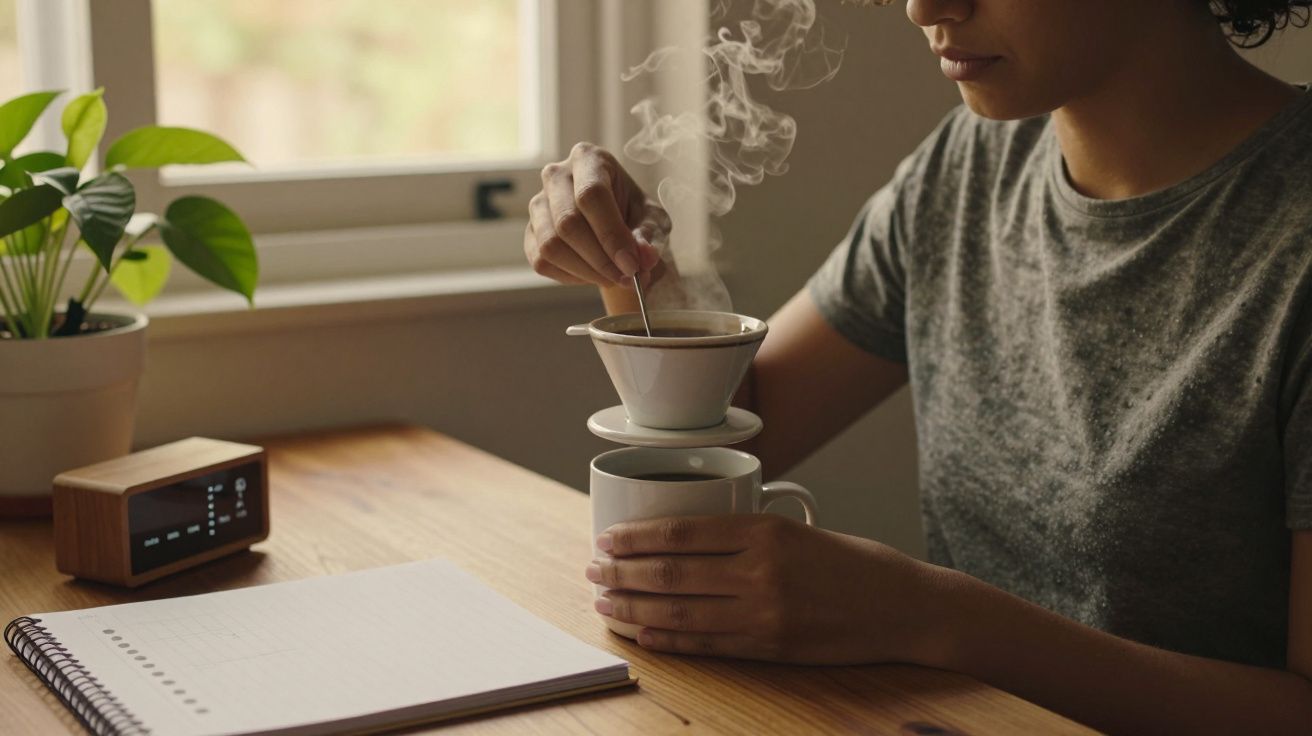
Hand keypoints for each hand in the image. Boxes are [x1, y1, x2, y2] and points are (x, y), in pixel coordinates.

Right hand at [525, 142, 670, 287]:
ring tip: (612, 278)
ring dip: (585, 271)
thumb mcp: (652, 219)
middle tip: (626, 278)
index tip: (631, 265)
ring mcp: (538, 204)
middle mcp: (556, 175)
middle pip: (568, 222)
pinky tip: (592, 274)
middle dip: (600, 259)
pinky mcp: (530, 232)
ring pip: (551, 245)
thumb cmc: (634, 212)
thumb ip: (649, 236)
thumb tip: (644, 258)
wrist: (615, 223)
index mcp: (588, 159)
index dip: (611, 235)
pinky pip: (542, 261)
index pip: (591, 195)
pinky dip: (570, 276)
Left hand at [586, 515, 948, 664]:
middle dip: (622, 573)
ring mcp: (764, 613)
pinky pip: (706, 644)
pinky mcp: (771, 647)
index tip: (606, 539)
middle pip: (670, 573)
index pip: (680, 533)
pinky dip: (667, 639)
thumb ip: (744, 533)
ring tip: (605, 602)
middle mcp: (760, 571)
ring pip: (680, 611)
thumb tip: (680, 539)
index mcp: (765, 530)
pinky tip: (642, 633)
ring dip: (633, 608)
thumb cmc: (852, 562)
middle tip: (593, 570)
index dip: (635, 539)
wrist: (904, 606)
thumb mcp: (797, 528)